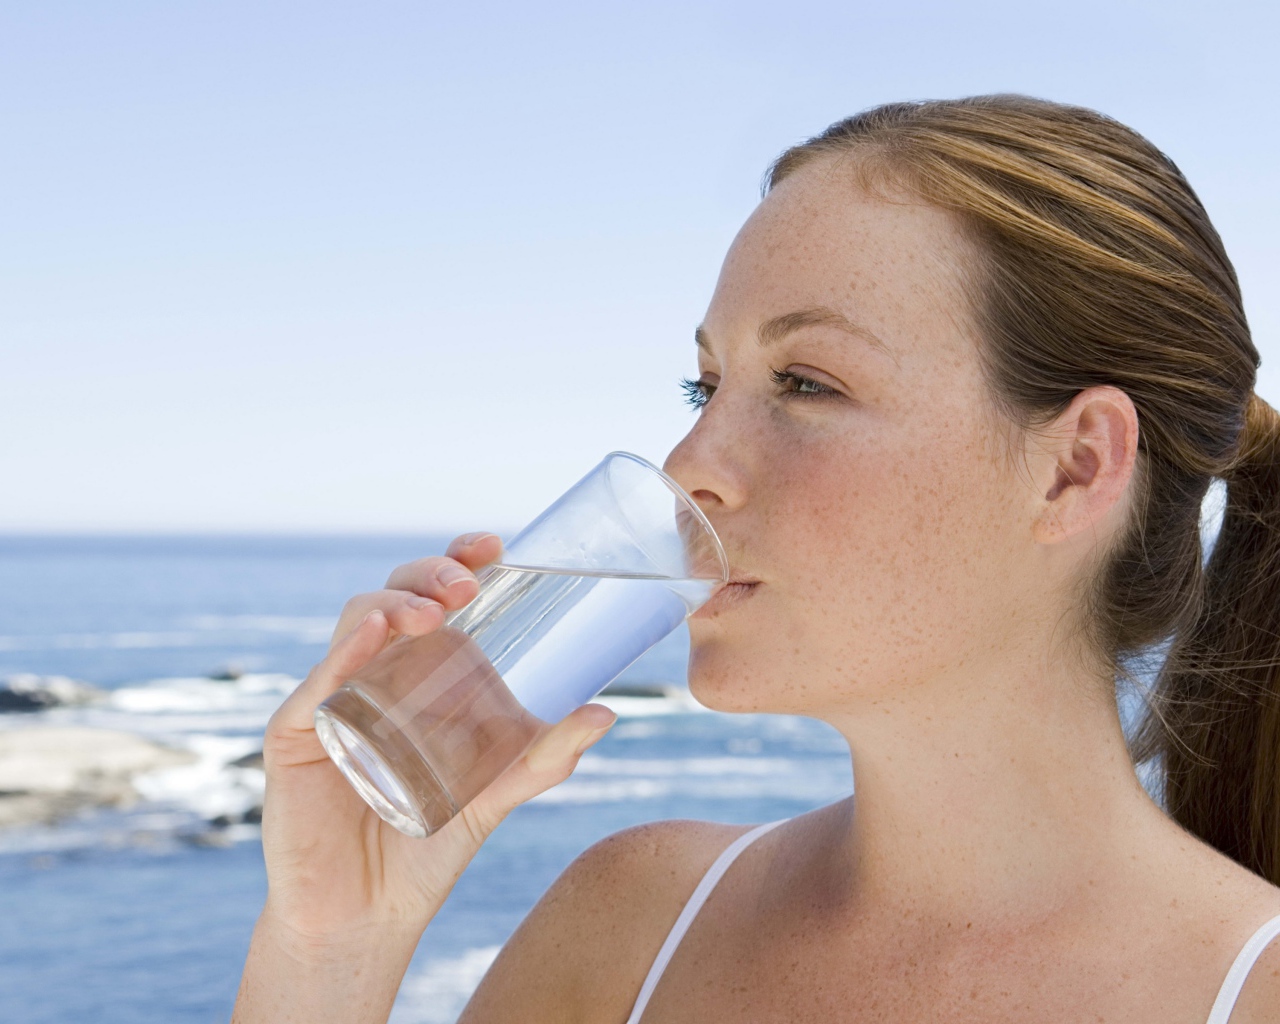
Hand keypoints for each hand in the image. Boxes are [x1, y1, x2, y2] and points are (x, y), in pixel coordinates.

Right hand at [233, 532, 615, 1023]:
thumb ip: (542, 758)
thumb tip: (606, 712)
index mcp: (419, 676)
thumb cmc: (424, 850)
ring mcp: (333, 699)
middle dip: (430, 574)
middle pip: (396, 598)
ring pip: (355, 624)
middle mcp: (374, 675)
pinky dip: (344, 653)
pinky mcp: (296, 735)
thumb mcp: (493, 797)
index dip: (458, 563)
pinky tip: (372, 633)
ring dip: (394, 603)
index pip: (434, 599)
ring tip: (432, 611)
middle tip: (468, 583)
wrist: (366, 920)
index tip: (494, 545)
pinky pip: (316, 683)